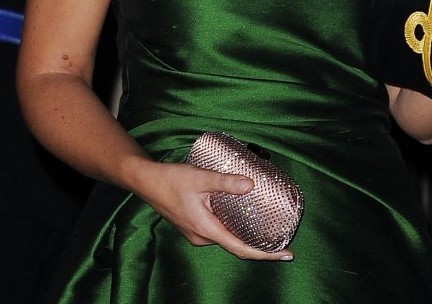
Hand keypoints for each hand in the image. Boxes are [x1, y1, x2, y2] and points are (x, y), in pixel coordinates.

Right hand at [130, 158, 292, 260]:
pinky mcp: (194, 226)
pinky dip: (235, 229)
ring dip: (247, 236)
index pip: (241, 248)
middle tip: (284, 240)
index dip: (265, 254)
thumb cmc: (171, 180)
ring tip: (270, 230)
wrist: (145, 181)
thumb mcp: (201, 178)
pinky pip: (220, 231)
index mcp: (206, 230)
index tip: (286, 254)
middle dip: (261, 246)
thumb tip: (250, 185)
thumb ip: (226, 181)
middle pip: (236, 246)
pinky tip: (245, 218)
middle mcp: (202, 237)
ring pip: (227, 238)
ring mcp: (197, 233)